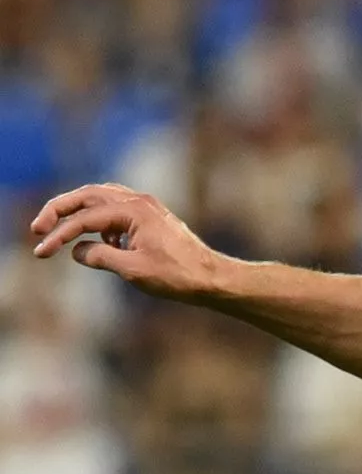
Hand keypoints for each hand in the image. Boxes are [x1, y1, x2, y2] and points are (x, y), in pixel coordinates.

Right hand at [28, 184, 227, 300]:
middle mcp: (139, 201)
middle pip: (87, 195)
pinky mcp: (151, 217)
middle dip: (59, 210)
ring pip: (101, 197)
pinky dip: (100, 219)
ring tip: (58, 228)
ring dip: (77, 210)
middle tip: (37, 228)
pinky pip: (116, 208)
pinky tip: (102, 242)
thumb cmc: (177, 276)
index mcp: (134, 210)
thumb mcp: (133, 270)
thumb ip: (100, 257)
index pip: (84, 218)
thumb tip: (77, 250)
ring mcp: (147, 206)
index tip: (41, 252)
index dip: (59, 235)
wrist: (212, 278)